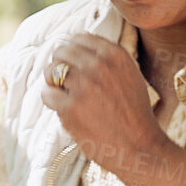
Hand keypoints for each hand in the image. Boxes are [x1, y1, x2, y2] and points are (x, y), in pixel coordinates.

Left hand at [39, 33, 168, 176]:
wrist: (139, 148)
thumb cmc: (134, 114)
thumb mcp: (130, 75)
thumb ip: (106, 59)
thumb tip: (75, 44)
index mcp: (115, 55)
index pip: (79, 38)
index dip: (72, 51)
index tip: (74, 65)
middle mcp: (99, 65)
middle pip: (61, 51)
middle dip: (60, 65)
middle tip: (66, 82)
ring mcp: (83, 86)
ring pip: (51, 71)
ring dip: (54, 84)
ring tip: (66, 96)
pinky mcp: (70, 107)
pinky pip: (47, 94)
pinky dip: (52, 102)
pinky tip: (66, 111)